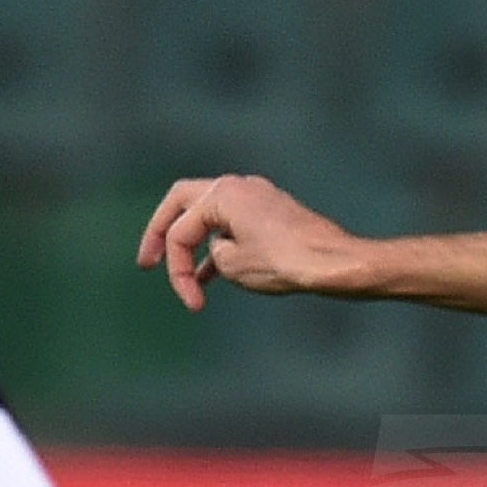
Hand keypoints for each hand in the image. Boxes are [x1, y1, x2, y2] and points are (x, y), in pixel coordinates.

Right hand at [137, 174, 354, 311]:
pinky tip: (209, 277)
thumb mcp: (234, 264)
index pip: (182, 230)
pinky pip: (234, 227)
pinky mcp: (274, 214)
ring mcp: (258, 197)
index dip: (177, 268)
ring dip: (194, 245)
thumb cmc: (288, 261)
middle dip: (163, 233)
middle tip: (148, 260)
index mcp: (223, 192)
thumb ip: (212, 255)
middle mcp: (239, 186)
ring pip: (211, 217)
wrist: (337, 263)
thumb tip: (219, 251)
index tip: (190, 300)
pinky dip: (220, 248)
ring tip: (182, 276)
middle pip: (183, 204)